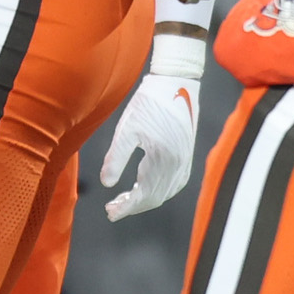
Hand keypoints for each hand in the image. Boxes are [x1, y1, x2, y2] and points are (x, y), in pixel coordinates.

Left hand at [101, 71, 198, 220]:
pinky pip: (173, 183)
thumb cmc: (150, 101)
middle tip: (112, 209)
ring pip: (165, 192)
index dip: (126, 208)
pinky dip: (158, 190)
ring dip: (145, 199)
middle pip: (155, 198)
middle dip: (133, 206)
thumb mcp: (127, 129)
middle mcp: (179, 164)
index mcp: (164, 159)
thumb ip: (115, 158)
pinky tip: (144, 187)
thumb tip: (107, 184)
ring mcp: (186, 160)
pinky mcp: (187, 154)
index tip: (110, 213)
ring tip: (124, 200)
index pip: (144, 195)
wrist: (177, 80)